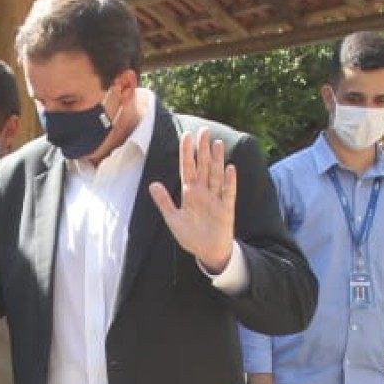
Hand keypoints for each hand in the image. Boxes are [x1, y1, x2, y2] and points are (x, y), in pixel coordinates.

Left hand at [147, 130, 236, 273]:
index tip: (187, 135)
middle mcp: (204, 192)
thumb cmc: (191, 236)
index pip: (187, 168)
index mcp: (190, 193)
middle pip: (204, 167)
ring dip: (217, 160)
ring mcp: (216, 199)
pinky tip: (230, 168)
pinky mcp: (226, 209)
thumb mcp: (173, 220)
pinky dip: (230, 182)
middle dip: (203, 150)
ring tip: (217, 143)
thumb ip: (164, 202)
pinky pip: (228, 193)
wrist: (208, 252)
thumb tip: (152, 184)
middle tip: (204, 131)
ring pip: (216, 175)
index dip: (187, 153)